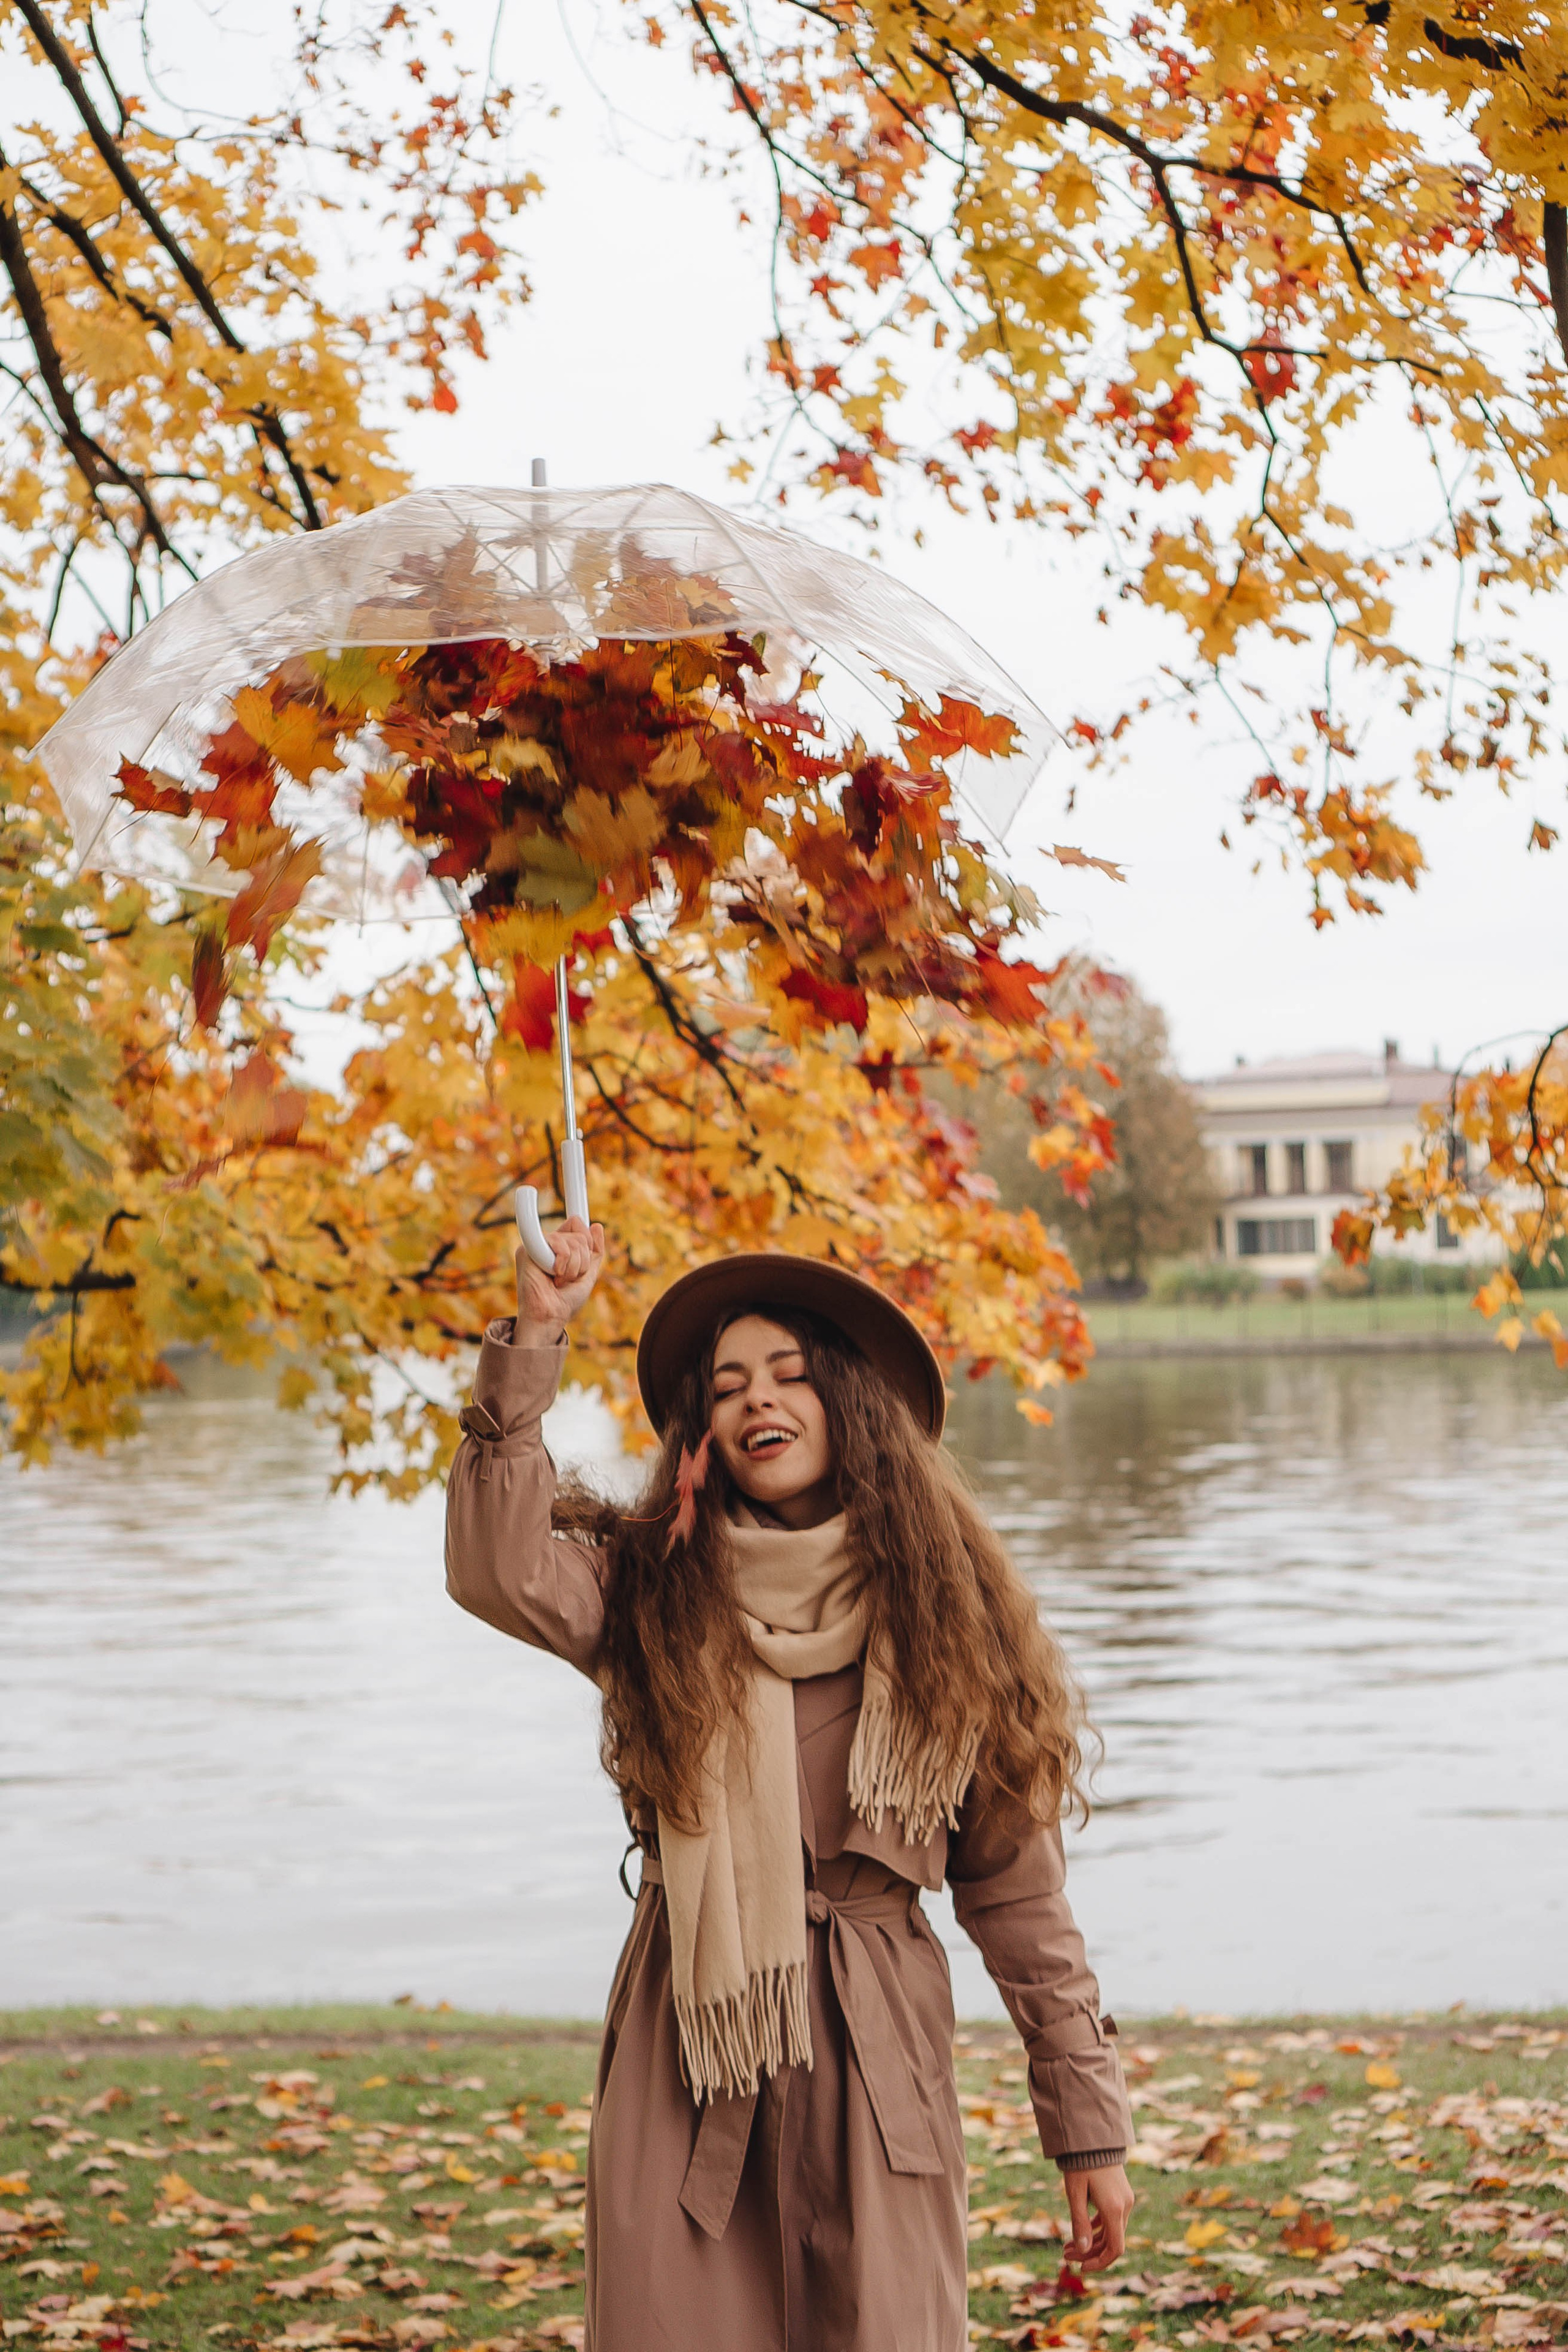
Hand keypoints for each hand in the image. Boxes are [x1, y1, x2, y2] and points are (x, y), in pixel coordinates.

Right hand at [515, 1217, 604, 1339]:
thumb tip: (597, 1226)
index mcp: (559, 1246)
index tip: (583, 1262)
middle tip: (568, 1278)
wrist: (551, 1316)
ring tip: (560, 1280)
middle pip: (580, 1233)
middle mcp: (547, 1243)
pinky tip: (553, 1275)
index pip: (577, 1224)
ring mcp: (537, 1245)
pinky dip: (563, 1264)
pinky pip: (558, 1242)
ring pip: (573, 1240)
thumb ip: (595, 1251)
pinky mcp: (527, 1249)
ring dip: (574, 1267)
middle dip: (583, 1261)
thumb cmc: (566, 1300)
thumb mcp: (588, 1273)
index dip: (587, 1239)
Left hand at [1063, 2162, 1133, 2272]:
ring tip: (1067, 2245)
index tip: (1081, 2268)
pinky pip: (1111, 2219)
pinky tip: (1081, 2229)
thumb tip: (1083, 2251)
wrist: (1093, 2137)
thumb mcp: (1075, 2193)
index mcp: (1114, 2209)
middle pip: (1111, 2242)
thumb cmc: (1081, 2163)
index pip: (1115, 2249)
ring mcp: (1124, 2200)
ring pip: (1111, 2231)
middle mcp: (1124, 2207)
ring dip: (1091, 2241)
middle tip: (1065, 2254)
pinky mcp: (1121, 2194)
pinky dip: (1097, 2228)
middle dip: (1089, 2253)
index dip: (1100, 2263)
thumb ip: (1080, 2223)